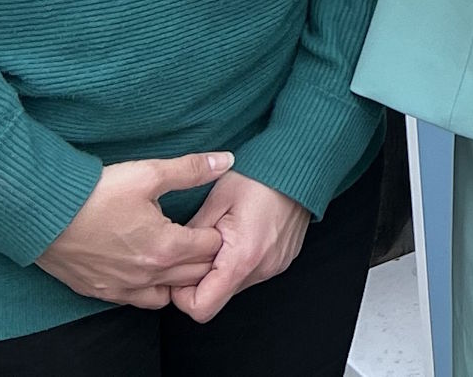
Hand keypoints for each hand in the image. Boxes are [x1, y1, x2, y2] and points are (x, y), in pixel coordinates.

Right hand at [35, 152, 230, 307]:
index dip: (217, 231)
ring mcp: (124, 288)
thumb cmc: (97, 193)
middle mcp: (148, 275)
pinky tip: (147, 267)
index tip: (213, 219)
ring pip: (168, 293)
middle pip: (195, 274)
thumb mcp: (148, 173)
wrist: (44, 216)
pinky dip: (150, 289)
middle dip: (204, 256)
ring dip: (178, 277)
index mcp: (166, 247)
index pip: (211, 248)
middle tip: (201, 234)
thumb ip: (191, 169)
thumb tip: (226, 160)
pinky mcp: (102, 292)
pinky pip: (138, 301)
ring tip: (176, 253)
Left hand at [169, 171, 311, 322]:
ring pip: (232, 286)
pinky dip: (238, 263)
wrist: (300, 164)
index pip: (201, 308)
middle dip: (200, 280)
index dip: (182, 296)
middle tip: (198, 248)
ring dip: (220, 270)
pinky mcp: (281, 261)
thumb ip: (191, 236)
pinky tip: (239, 236)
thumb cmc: (258, 177)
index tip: (179, 270)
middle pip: (216, 298)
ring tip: (221, 237)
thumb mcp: (216, 200)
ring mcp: (275, 266)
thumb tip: (172, 257)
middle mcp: (262, 269)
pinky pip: (250, 274)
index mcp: (242, 258)